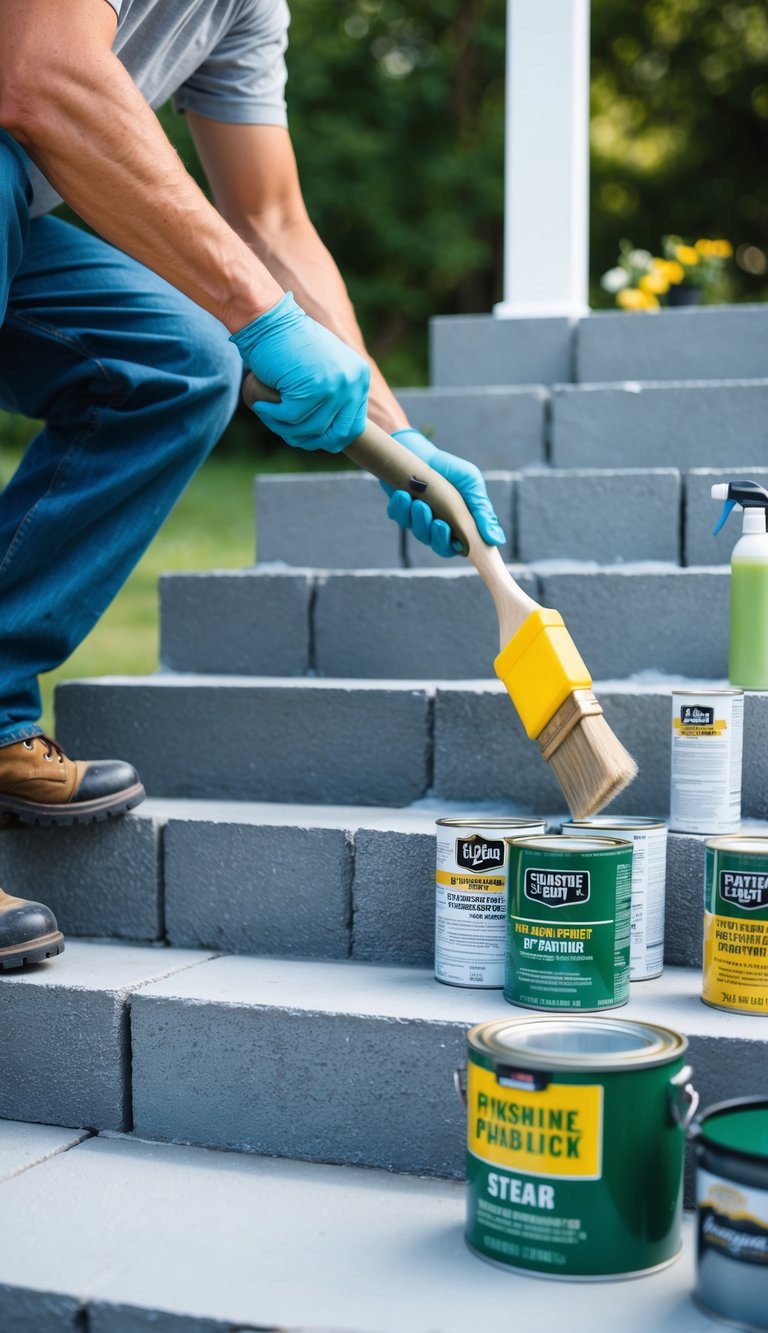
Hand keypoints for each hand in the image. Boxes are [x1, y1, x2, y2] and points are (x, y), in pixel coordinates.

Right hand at [231, 292, 369, 451]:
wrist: (269, 320)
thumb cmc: (290, 343)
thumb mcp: (324, 367)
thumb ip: (334, 395)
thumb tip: (331, 437)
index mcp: (359, 377)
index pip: (353, 427)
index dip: (330, 438)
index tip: (310, 437)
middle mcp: (352, 383)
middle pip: (336, 435)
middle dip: (311, 441)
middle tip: (289, 434)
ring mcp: (334, 387)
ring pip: (311, 429)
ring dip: (286, 428)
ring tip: (269, 414)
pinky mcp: (310, 390)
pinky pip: (290, 418)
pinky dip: (272, 415)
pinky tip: (262, 406)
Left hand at [382, 428, 506, 557]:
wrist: (422, 451)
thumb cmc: (450, 468)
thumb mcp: (471, 485)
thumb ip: (483, 512)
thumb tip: (497, 540)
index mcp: (460, 522)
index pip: (462, 547)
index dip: (458, 547)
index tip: (454, 537)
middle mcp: (440, 526)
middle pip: (440, 547)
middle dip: (438, 537)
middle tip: (438, 522)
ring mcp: (419, 520)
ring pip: (419, 533)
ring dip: (419, 520)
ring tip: (418, 502)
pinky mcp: (401, 511)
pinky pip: (399, 517)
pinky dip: (400, 508)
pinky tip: (403, 494)